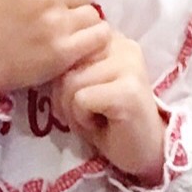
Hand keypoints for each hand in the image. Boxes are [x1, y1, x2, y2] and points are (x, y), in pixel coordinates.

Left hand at [54, 28, 168, 182]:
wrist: (144, 152)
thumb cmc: (108, 120)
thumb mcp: (84, 84)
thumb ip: (71, 65)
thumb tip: (47, 60)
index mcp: (112, 39)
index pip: (67, 45)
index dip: (63, 76)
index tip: (82, 95)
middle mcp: (124, 46)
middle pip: (65, 63)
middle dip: (64, 95)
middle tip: (86, 112)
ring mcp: (130, 66)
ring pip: (70, 82)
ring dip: (73, 110)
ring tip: (94, 119)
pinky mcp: (128, 90)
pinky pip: (81, 99)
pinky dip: (82, 119)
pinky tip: (101, 125)